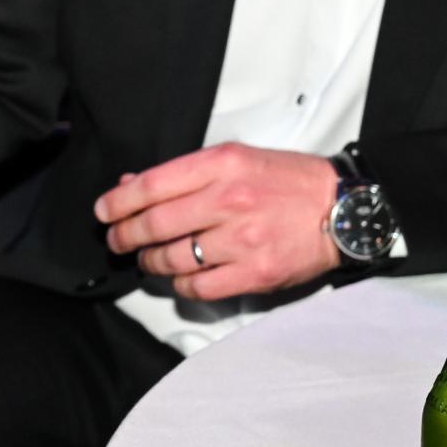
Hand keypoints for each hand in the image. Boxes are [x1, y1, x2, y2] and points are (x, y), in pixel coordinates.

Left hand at [91, 143, 341, 300]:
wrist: (342, 207)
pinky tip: (181, 277)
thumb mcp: (236, 159)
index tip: (104, 212)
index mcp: (222, 164)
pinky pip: (200, 287)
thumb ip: (184, 174)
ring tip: (147, 259)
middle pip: (155, 225)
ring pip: (173, 259)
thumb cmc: (287, 181)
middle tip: (117, 241)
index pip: (152, 185)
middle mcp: (230, 201)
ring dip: (150, 262)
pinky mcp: (255, 273)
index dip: (119, 202)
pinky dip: (181, 285)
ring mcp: (243, 240)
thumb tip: (131, 184)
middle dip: (125, 236)